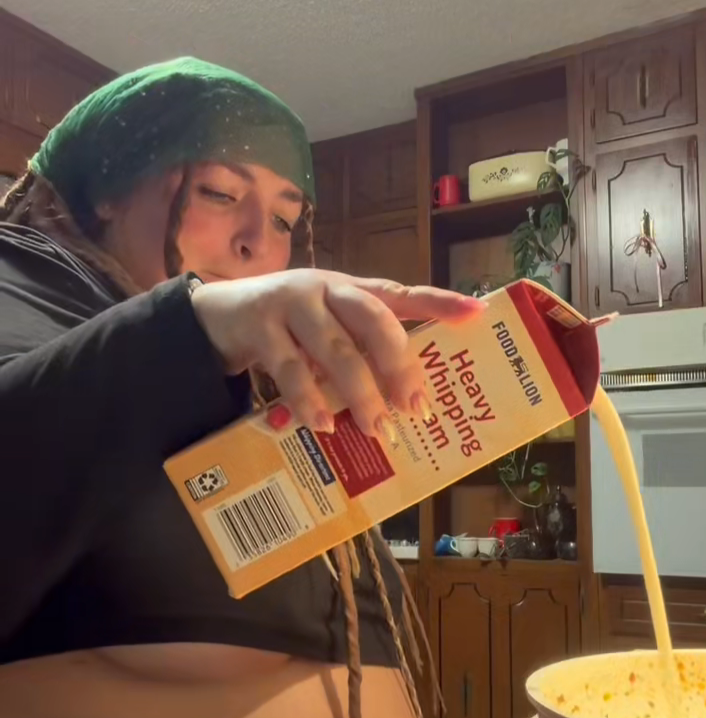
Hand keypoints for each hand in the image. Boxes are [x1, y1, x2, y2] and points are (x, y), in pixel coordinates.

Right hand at [190, 269, 482, 437]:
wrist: (216, 315)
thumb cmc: (288, 328)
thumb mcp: (326, 328)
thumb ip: (359, 351)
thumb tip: (405, 402)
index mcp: (350, 289)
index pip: (402, 293)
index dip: (439, 301)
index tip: (477, 313)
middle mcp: (326, 289)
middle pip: (373, 319)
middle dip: (398, 364)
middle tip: (416, 405)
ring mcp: (291, 304)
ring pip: (335, 348)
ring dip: (359, 391)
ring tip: (377, 427)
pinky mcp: (259, 326)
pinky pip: (290, 368)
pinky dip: (309, 400)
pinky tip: (323, 425)